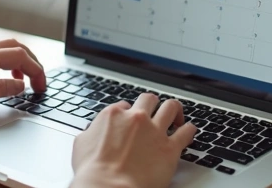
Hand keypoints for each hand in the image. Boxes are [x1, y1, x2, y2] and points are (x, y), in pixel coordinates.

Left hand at [0, 39, 46, 125]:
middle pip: (14, 46)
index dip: (36, 70)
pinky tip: (3, 77)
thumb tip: (21, 84)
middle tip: (39, 81)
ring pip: (3, 48)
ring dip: (19, 61)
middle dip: (32, 61)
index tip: (41, 86)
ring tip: (24, 81)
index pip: (18, 55)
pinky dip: (6, 63)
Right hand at [71, 94, 196, 187]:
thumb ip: (91, 131)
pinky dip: (189, 129)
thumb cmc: (93, 172)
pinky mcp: (170, 148)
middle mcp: (136, 118)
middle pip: (149, 99)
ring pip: (171, 107)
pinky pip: (187, 131)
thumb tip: (93, 130)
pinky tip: (189, 131)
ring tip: (176, 118)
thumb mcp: (81, 145)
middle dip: (151, 105)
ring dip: (174, 111)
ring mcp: (155, 131)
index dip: (129, 114)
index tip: (131, 121)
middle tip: (154, 113)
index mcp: (113, 115)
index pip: (125, 105)